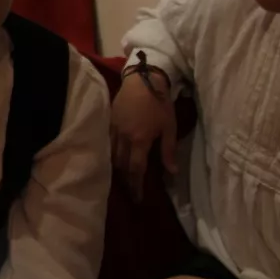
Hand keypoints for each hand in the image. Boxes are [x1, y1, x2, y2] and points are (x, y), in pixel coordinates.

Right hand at [110, 63, 179, 200]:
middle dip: (126, 180)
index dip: (136, 185)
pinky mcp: (109, 121)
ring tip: (123, 177)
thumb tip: (172, 172)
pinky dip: (111, 154)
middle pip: (121, 165)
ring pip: (112, 155)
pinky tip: (114, 158)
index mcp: (140, 140)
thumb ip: (168, 150)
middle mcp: (124, 137)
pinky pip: (107, 143)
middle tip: (131, 190)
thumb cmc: (160, 103)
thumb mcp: (169, 127)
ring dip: (117, 168)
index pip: (136, 169)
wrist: (142, 79)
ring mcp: (113, 129)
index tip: (138, 198)